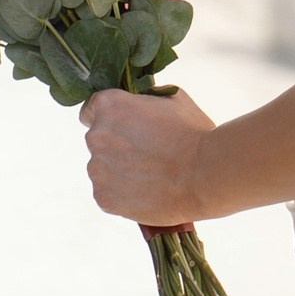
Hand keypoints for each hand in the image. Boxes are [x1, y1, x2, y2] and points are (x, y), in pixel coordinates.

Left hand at [83, 85, 215, 226]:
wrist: (203, 176)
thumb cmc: (193, 134)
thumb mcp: (174, 99)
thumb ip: (148, 98)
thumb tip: (141, 104)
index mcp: (110, 107)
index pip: (91, 109)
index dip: (109, 117)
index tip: (124, 125)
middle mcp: (96, 136)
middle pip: (99, 140)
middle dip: (117, 144)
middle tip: (146, 151)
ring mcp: (97, 170)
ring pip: (103, 168)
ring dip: (119, 169)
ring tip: (150, 174)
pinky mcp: (103, 197)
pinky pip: (108, 192)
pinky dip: (123, 192)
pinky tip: (146, 190)